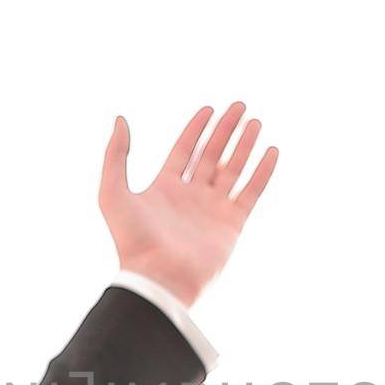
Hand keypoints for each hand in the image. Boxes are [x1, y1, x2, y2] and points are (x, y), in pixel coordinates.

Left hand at [98, 102, 277, 307]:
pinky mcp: (232, 224)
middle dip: (226, 130)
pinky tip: (271, 151)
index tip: (209, 108)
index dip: (197, 128)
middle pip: (212, 154)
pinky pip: (250, 192)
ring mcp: (213, 210)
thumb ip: (115, 154)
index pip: (185, 149)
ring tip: (255, 122)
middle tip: (239, 106)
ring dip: (244, 145)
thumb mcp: (112, 192)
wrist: (158, 278)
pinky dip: (262, 172)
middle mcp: (191, 196)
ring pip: (233, 169)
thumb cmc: (132, 240)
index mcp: (165, 188)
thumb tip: (119, 120)